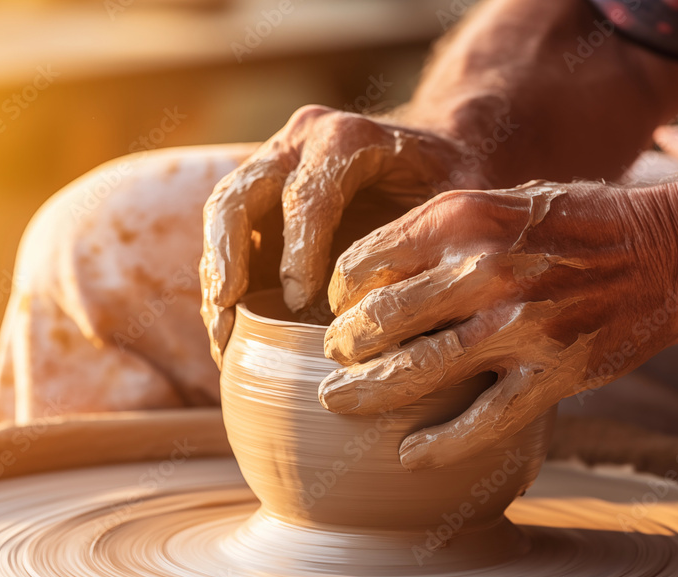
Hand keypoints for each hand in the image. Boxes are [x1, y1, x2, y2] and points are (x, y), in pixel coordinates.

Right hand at [199, 105, 487, 366]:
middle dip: (230, 259)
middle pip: (240, 195)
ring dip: (216, 276)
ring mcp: (273, 164)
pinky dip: (222, 280)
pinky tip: (228, 331)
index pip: (308, 194)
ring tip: (222, 337)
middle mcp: (299, 142)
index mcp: (347, 138)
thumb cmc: (454, 183)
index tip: (301, 303)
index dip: (299, 250)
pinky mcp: (262, 194)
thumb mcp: (462, 204)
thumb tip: (419, 319)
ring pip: (222, 213)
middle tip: (230, 317)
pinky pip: (226, 233)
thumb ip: (441, 245)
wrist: (440, 151)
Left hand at [319, 180, 677, 469]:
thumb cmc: (579, 222)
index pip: (368, 261)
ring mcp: (521, 326)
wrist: (672, 250)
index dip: (341, 290)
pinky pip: (484, 421)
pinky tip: (409, 456)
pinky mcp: (555, 374)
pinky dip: (440, 445)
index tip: (339, 308)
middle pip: (381, 318)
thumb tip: (374, 269)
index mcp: (465, 218)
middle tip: (334, 358)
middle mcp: (485, 269)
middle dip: (343, 344)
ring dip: (367, 392)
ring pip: (419, 371)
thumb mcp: (503, 201)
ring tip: (338, 401)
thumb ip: (442, 230)